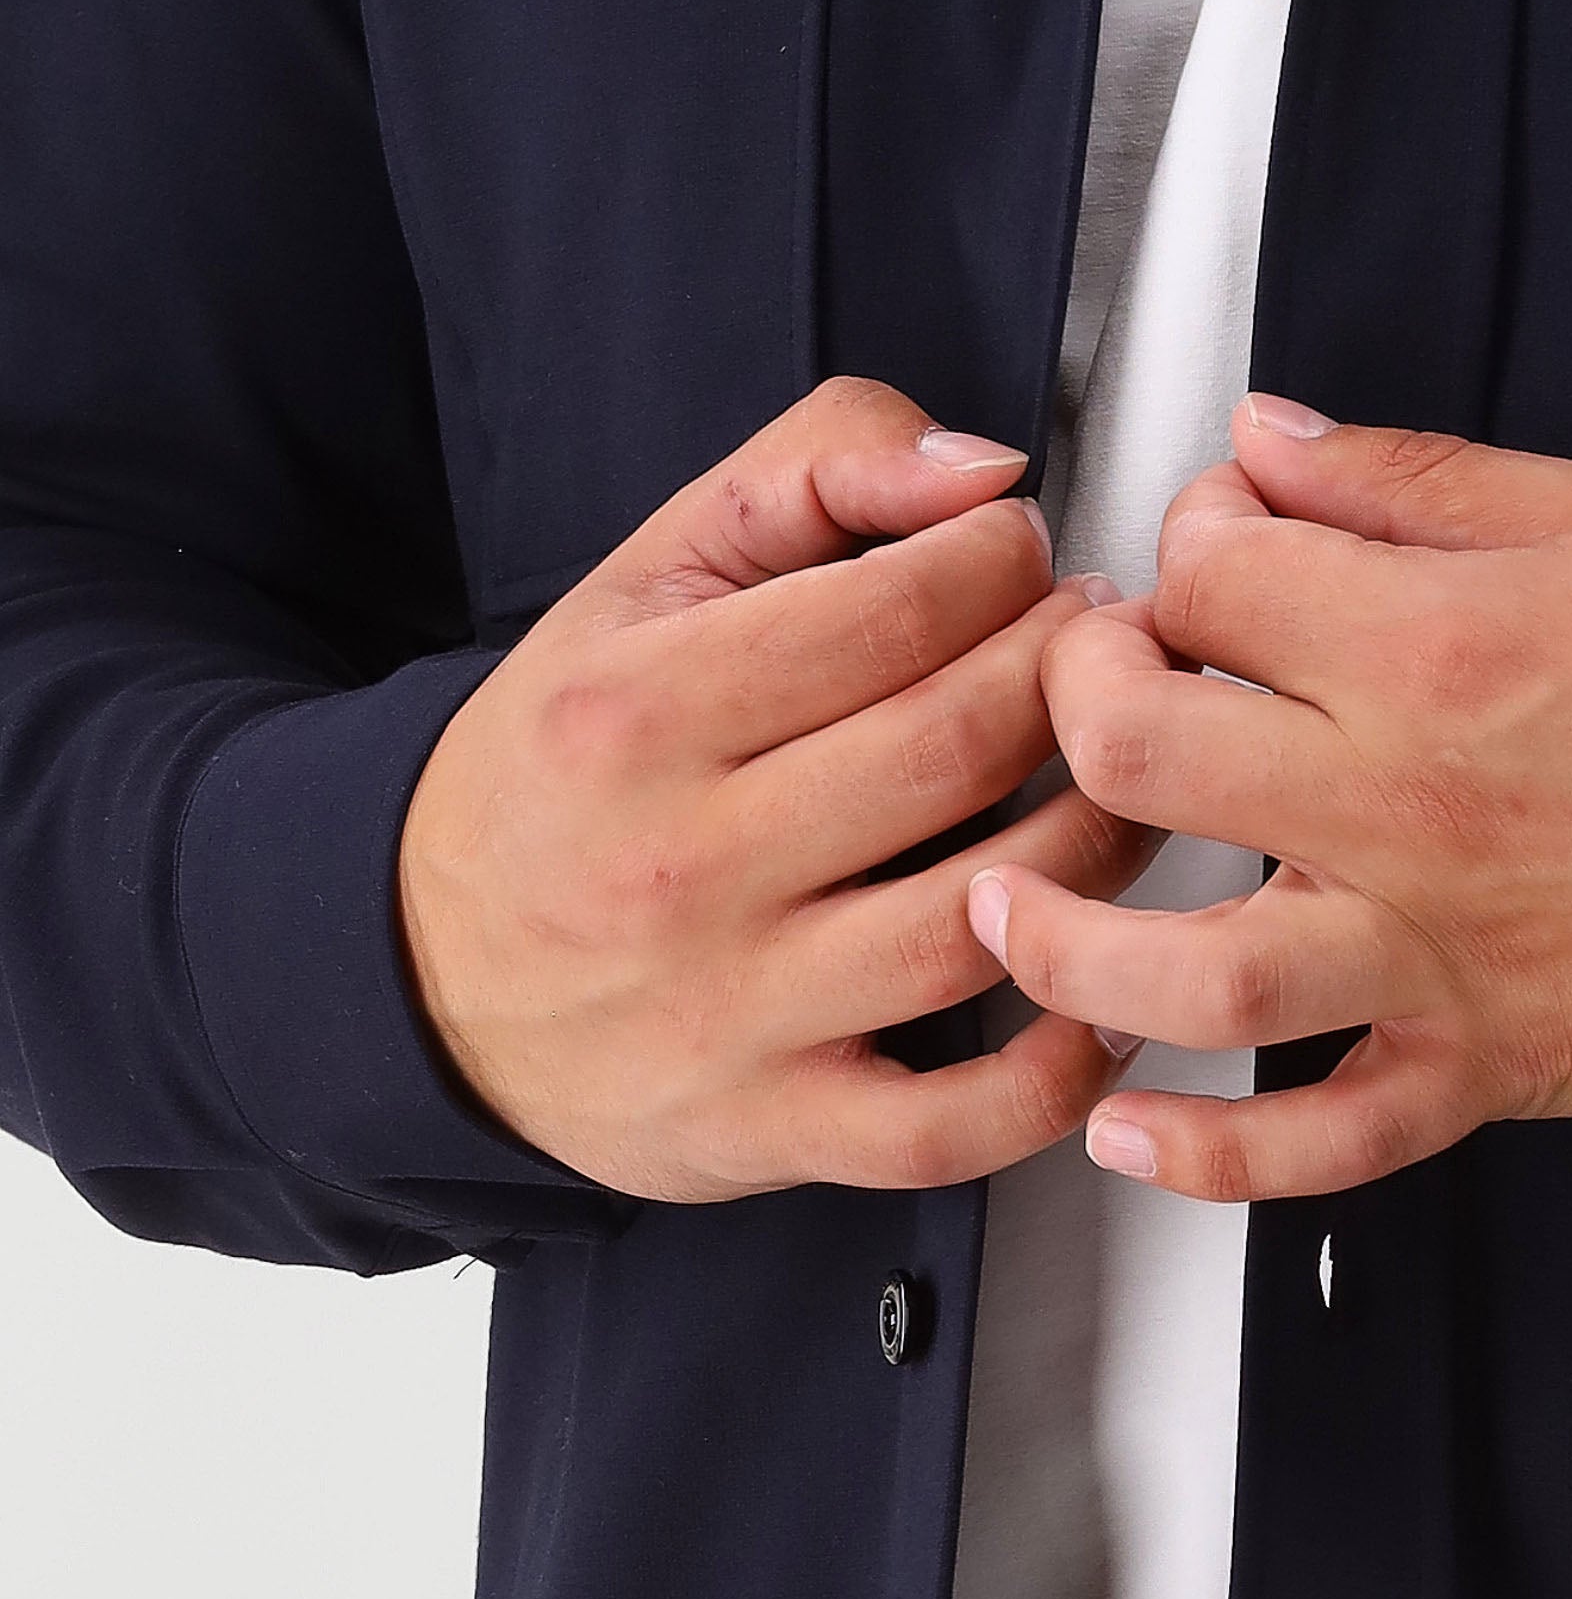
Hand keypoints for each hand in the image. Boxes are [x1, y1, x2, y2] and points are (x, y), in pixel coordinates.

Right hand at [398, 375, 1150, 1200]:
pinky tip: (1103, 983)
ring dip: (1102, 836)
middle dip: (1071, 676)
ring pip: (981, 918)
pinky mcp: (769, 1128)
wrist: (424, 968)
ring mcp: (729, 1010)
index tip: (1026, 553)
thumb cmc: (571, 755)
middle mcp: (680, 864)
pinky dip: (1060, 1064)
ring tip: (1121, 773)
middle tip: (1099, 648)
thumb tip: (982, 472)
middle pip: (956, 750)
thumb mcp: (654, 570)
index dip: (1005, 563)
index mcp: (642, 709)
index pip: (896, 611)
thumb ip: (819, 470)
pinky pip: (953, 1127)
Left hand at [967, 401, 1571, 1201]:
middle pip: (1144, 746)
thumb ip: (1408, 477)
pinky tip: (1126, 1122)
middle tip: (1094, 680)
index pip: (1212, 568)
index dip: (1191, 536)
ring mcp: (1437, 946)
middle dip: (1079, 693)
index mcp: (1434, 640)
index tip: (1218, 547)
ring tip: (1001, 900)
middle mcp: (1408, 797)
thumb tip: (1266, 440)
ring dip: (1066, 936)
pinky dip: (1210, 1155)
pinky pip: (1323, 1141)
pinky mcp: (1485, 1062)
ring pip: (1190, 966)